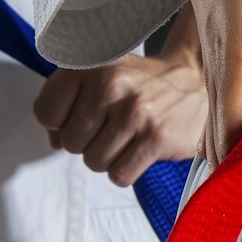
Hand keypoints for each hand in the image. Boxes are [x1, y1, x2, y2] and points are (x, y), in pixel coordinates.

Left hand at [34, 2, 208, 186]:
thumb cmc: (139, 84)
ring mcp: (135, 112)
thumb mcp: (100, 77)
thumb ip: (68, 104)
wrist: (196, 82)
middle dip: (87, 143)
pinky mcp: (157, 137)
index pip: (45, 113)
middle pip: (70, 142)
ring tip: (127, 138)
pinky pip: (120, 175)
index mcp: (89, 66)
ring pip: (94, 162)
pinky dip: (125, 170)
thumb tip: (53, 141)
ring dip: (108, 158)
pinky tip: (138, 152)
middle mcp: (110, 85)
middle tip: (111, 128)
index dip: (60, 122)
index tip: (82, 116)